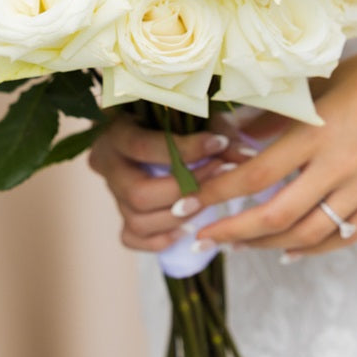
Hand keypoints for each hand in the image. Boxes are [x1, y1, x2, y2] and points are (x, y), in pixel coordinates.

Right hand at [87, 115, 254, 253]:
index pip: (144, 147)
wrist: (158, 130)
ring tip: (208, 203)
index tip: (219, 145)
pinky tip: (187, 226)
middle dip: (182, 191)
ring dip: (178, 216)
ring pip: (137, 220)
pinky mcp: (120, 216)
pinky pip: (133, 238)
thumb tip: (248, 156)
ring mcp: (112, 194)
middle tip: (217, 181)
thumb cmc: (179, 119)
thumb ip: (220, 135)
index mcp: (116, 132)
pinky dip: (161, 238)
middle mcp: (107, 164)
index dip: (185, 150)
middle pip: (138, 193)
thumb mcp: (197, 118)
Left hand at [184, 32, 356, 259]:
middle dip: (231, 231)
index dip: (216, 194)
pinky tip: (291, 251)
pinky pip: (343, 236)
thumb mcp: (326, 81)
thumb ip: (284, 114)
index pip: (254, 175)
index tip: (189, 203)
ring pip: (306, 234)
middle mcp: (338, 166)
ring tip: (241, 244)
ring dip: (266, 245)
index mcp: (318, 132)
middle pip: (273, 215)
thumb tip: (239, 133)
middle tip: (204, 236)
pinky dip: (312, 249)